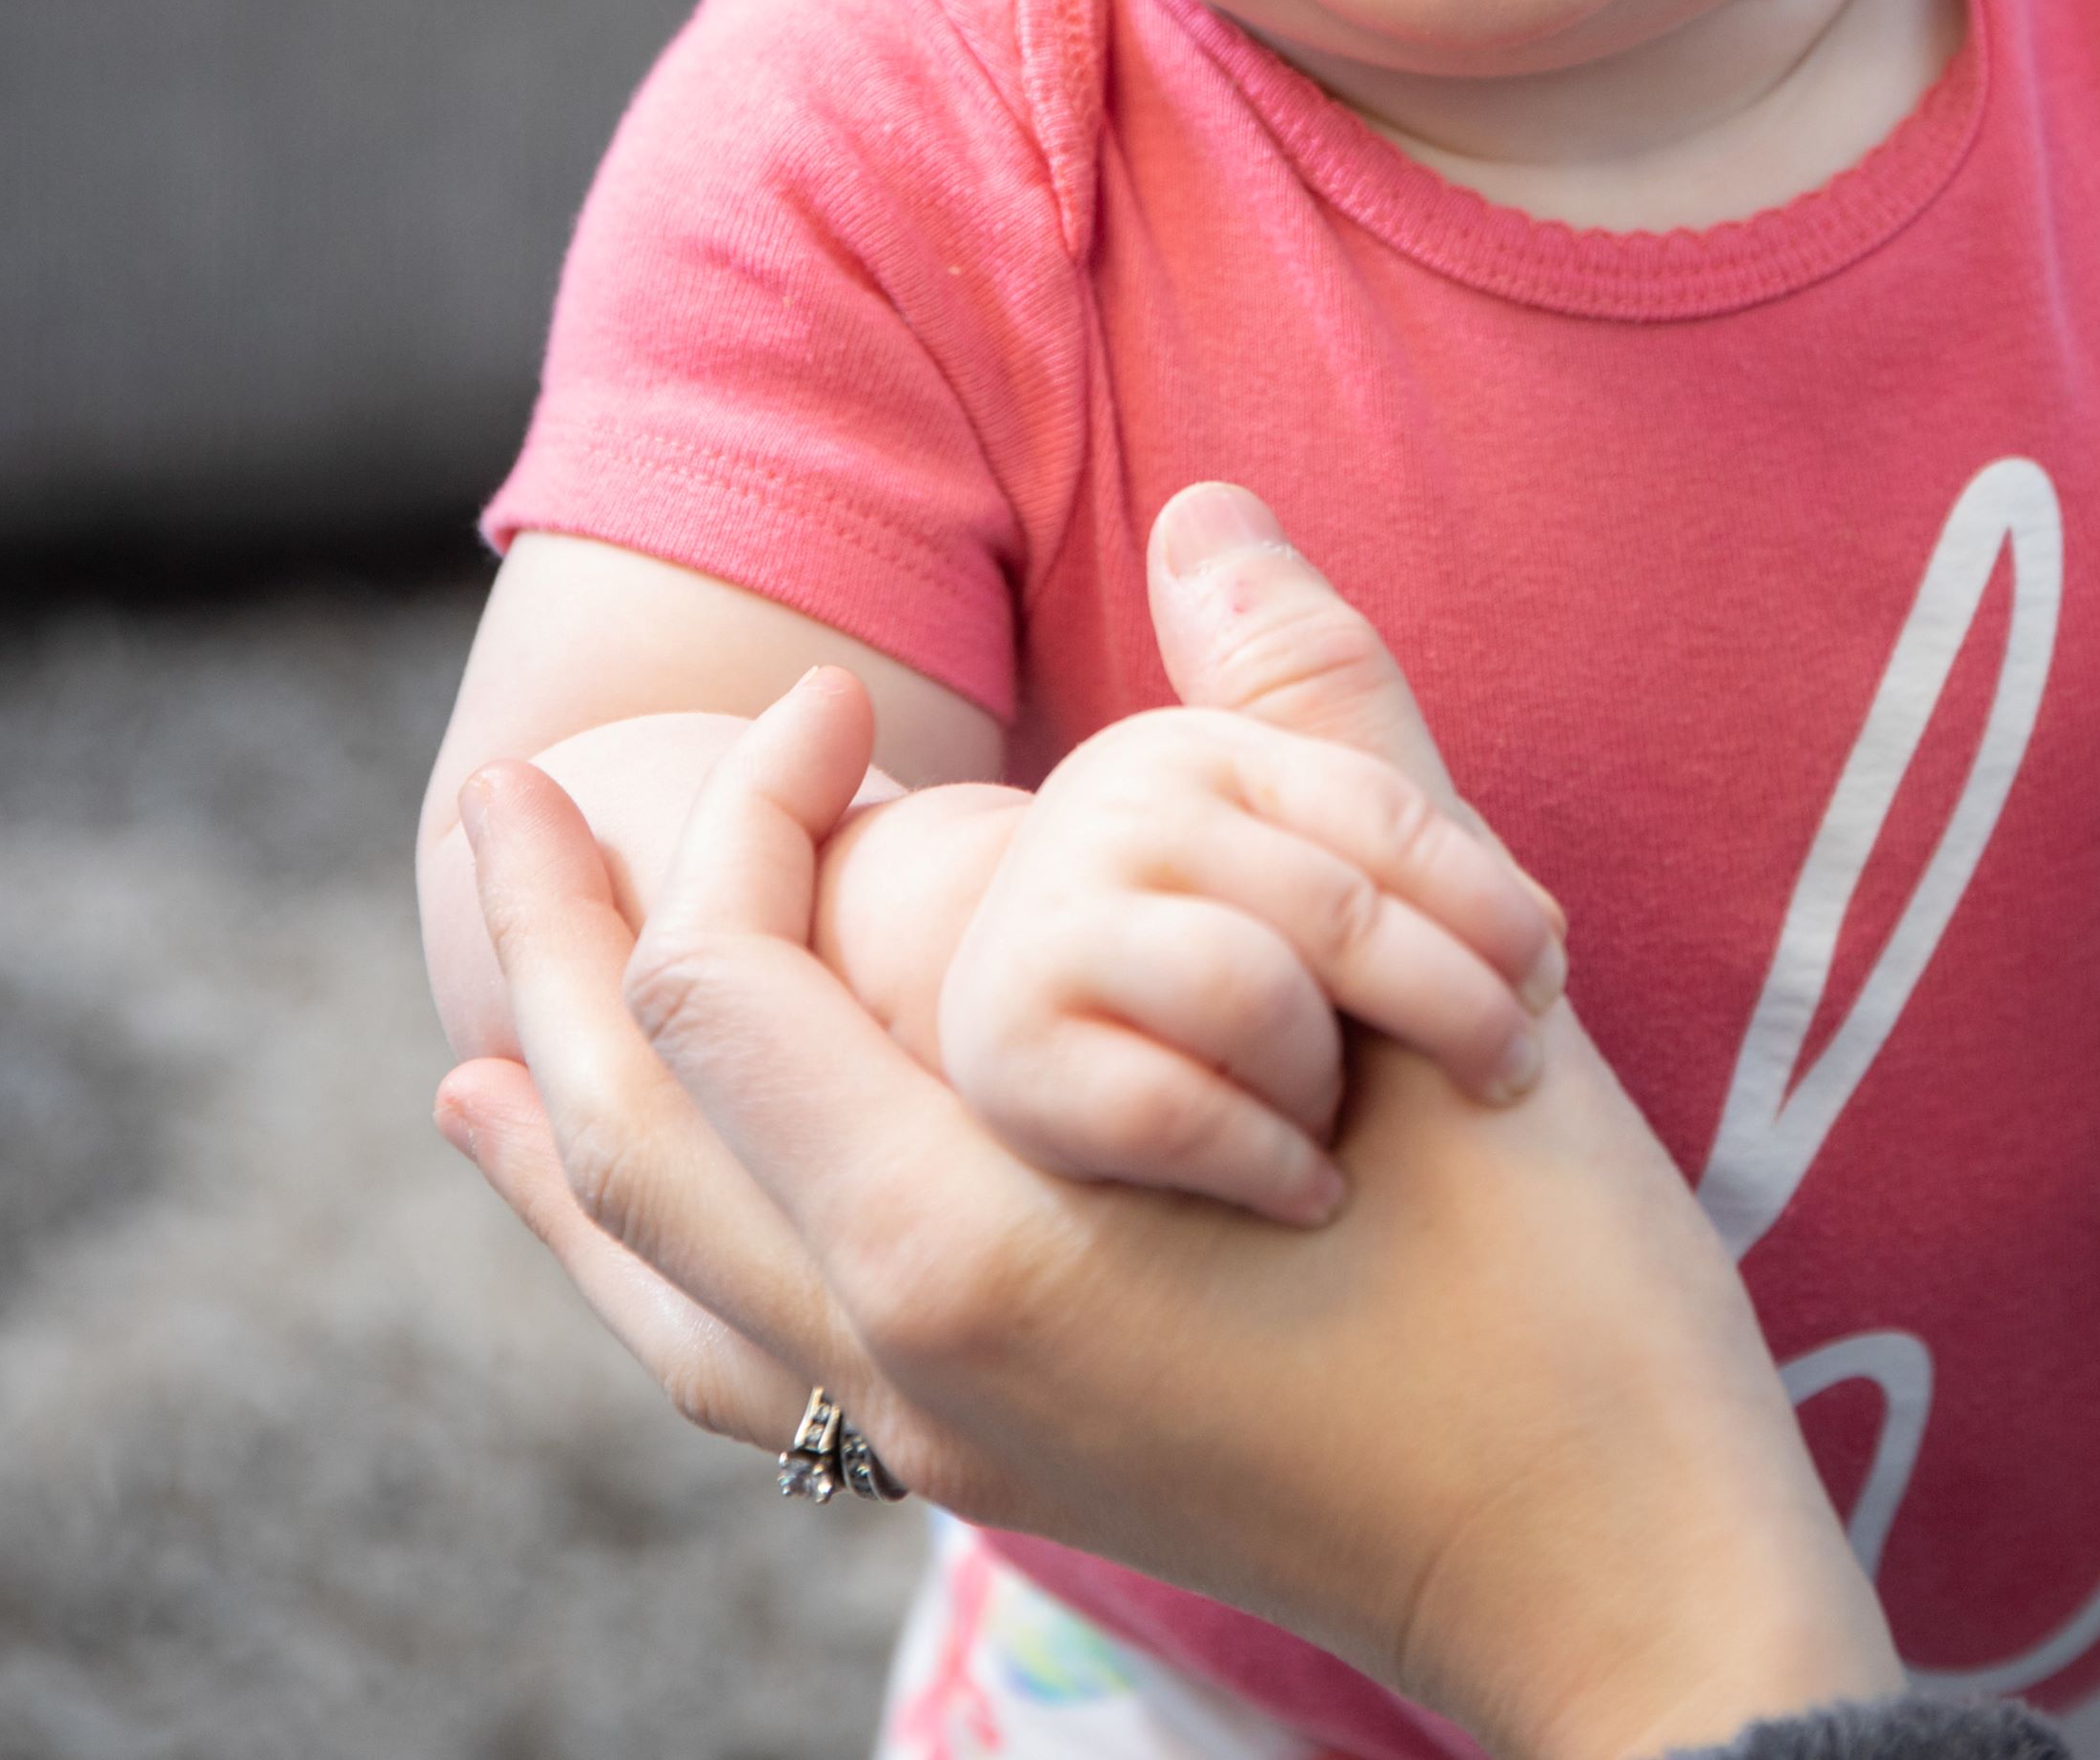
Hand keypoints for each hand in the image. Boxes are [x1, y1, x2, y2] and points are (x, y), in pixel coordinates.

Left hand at [429, 500, 1899, 1759]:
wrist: (1619, 1586)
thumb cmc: (1564, 1299)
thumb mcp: (1446, 985)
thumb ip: (1321, 728)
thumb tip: (1215, 513)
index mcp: (969, 1250)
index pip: (721, 991)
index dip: (745, 816)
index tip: (834, 711)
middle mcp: (901, 1368)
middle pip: (618, 1133)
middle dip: (552, 948)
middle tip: (504, 794)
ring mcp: (934, 1448)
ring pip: (654, 1278)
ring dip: (564, 1123)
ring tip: (480, 1031)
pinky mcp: (988, 1477)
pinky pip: (734, 1370)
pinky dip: (648, 1270)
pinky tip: (634, 1227)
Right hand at [934, 486, 1572, 1221]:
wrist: (1098, 1109)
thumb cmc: (1259, 983)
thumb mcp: (1319, 846)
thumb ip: (1312, 686)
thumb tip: (1203, 503)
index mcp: (1195, 751)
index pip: (1387, 816)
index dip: (1494, 913)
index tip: (1550, 988)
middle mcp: (1102, 812)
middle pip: (1338, 909)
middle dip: (1450, 1011)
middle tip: (1504, 1079)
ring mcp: (1035, 933)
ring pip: (1258, 994)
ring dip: (1335, 1086)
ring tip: (1347, 1126)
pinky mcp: (1006, 1061)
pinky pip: (1183, 1111)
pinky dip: (1275, 1166)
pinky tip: (1310, 1194)